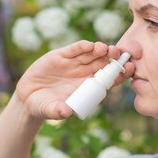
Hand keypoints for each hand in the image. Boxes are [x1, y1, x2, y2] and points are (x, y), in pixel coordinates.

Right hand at [15, 40, 134, 119]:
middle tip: (120, 54)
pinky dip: (81, 47)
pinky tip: (88, 45)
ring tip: (106, 49)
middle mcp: (83, 73)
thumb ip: (58, 111)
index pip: (109, 79)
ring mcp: (73, 64)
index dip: (119, 74)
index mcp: (88, 88)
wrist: (28, 97)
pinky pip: (74, 50)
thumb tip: (66, 112)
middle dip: (113, 58)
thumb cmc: (45, 106)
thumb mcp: (51, 110)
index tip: (129, 69)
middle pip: (104, 63)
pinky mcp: (61, 56)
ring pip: (91, 54)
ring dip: (100, 50)